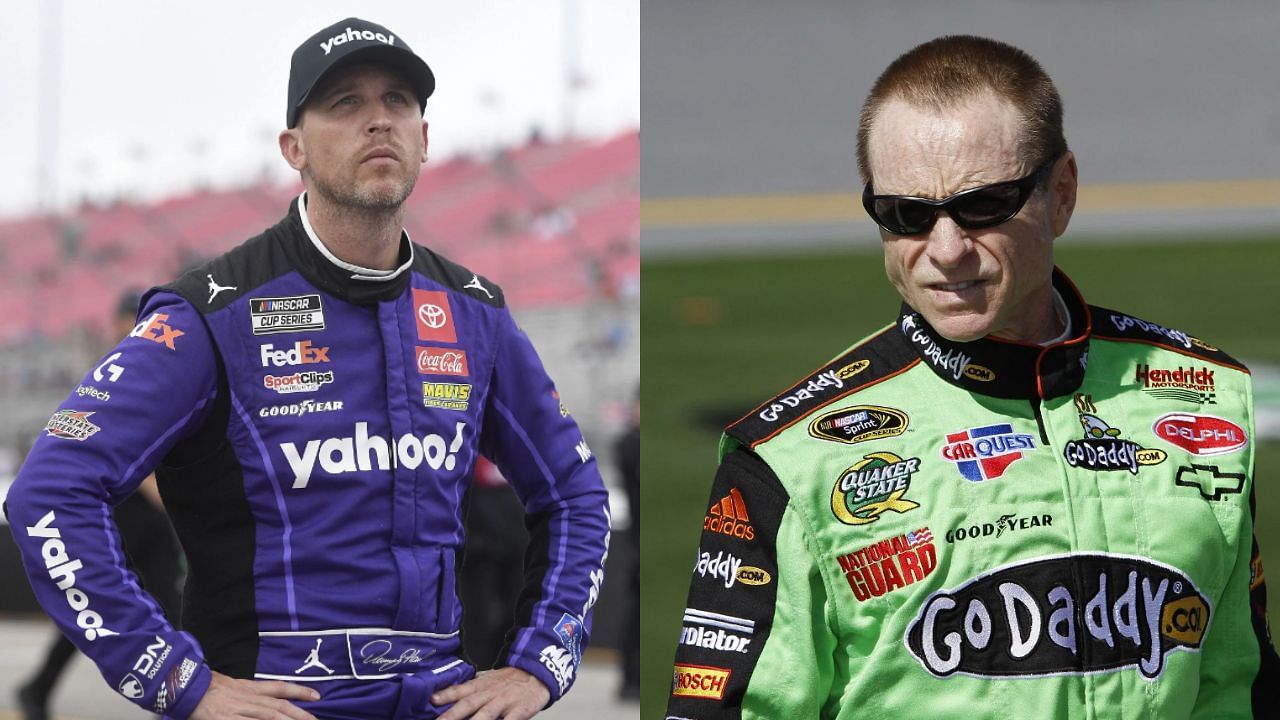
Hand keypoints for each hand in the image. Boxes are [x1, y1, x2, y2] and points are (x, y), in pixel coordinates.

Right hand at [188, 671, 319, 719]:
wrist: (187, 688)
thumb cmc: (209, 686)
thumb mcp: (234, 685)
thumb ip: (252, 692)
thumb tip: (270, 698)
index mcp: (250, 687)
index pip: (280, 688)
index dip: (299, 691)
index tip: (316, 696)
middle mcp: (247, 698)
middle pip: (278, 707)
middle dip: (299, 715)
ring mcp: (237, 711)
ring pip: (267, 718)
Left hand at [432, 667, 550, 719]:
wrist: (538, 673)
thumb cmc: (511, 680)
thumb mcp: (489, 680)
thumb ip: (471, 690)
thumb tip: (445, 698)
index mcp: (482, 685)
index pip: (461, 690)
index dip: (447, 694)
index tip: (432, 699)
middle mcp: (491, 693)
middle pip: (469, 704)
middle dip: (452, 715)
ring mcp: (505, 702)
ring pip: (486, 714)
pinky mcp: (520, 710)